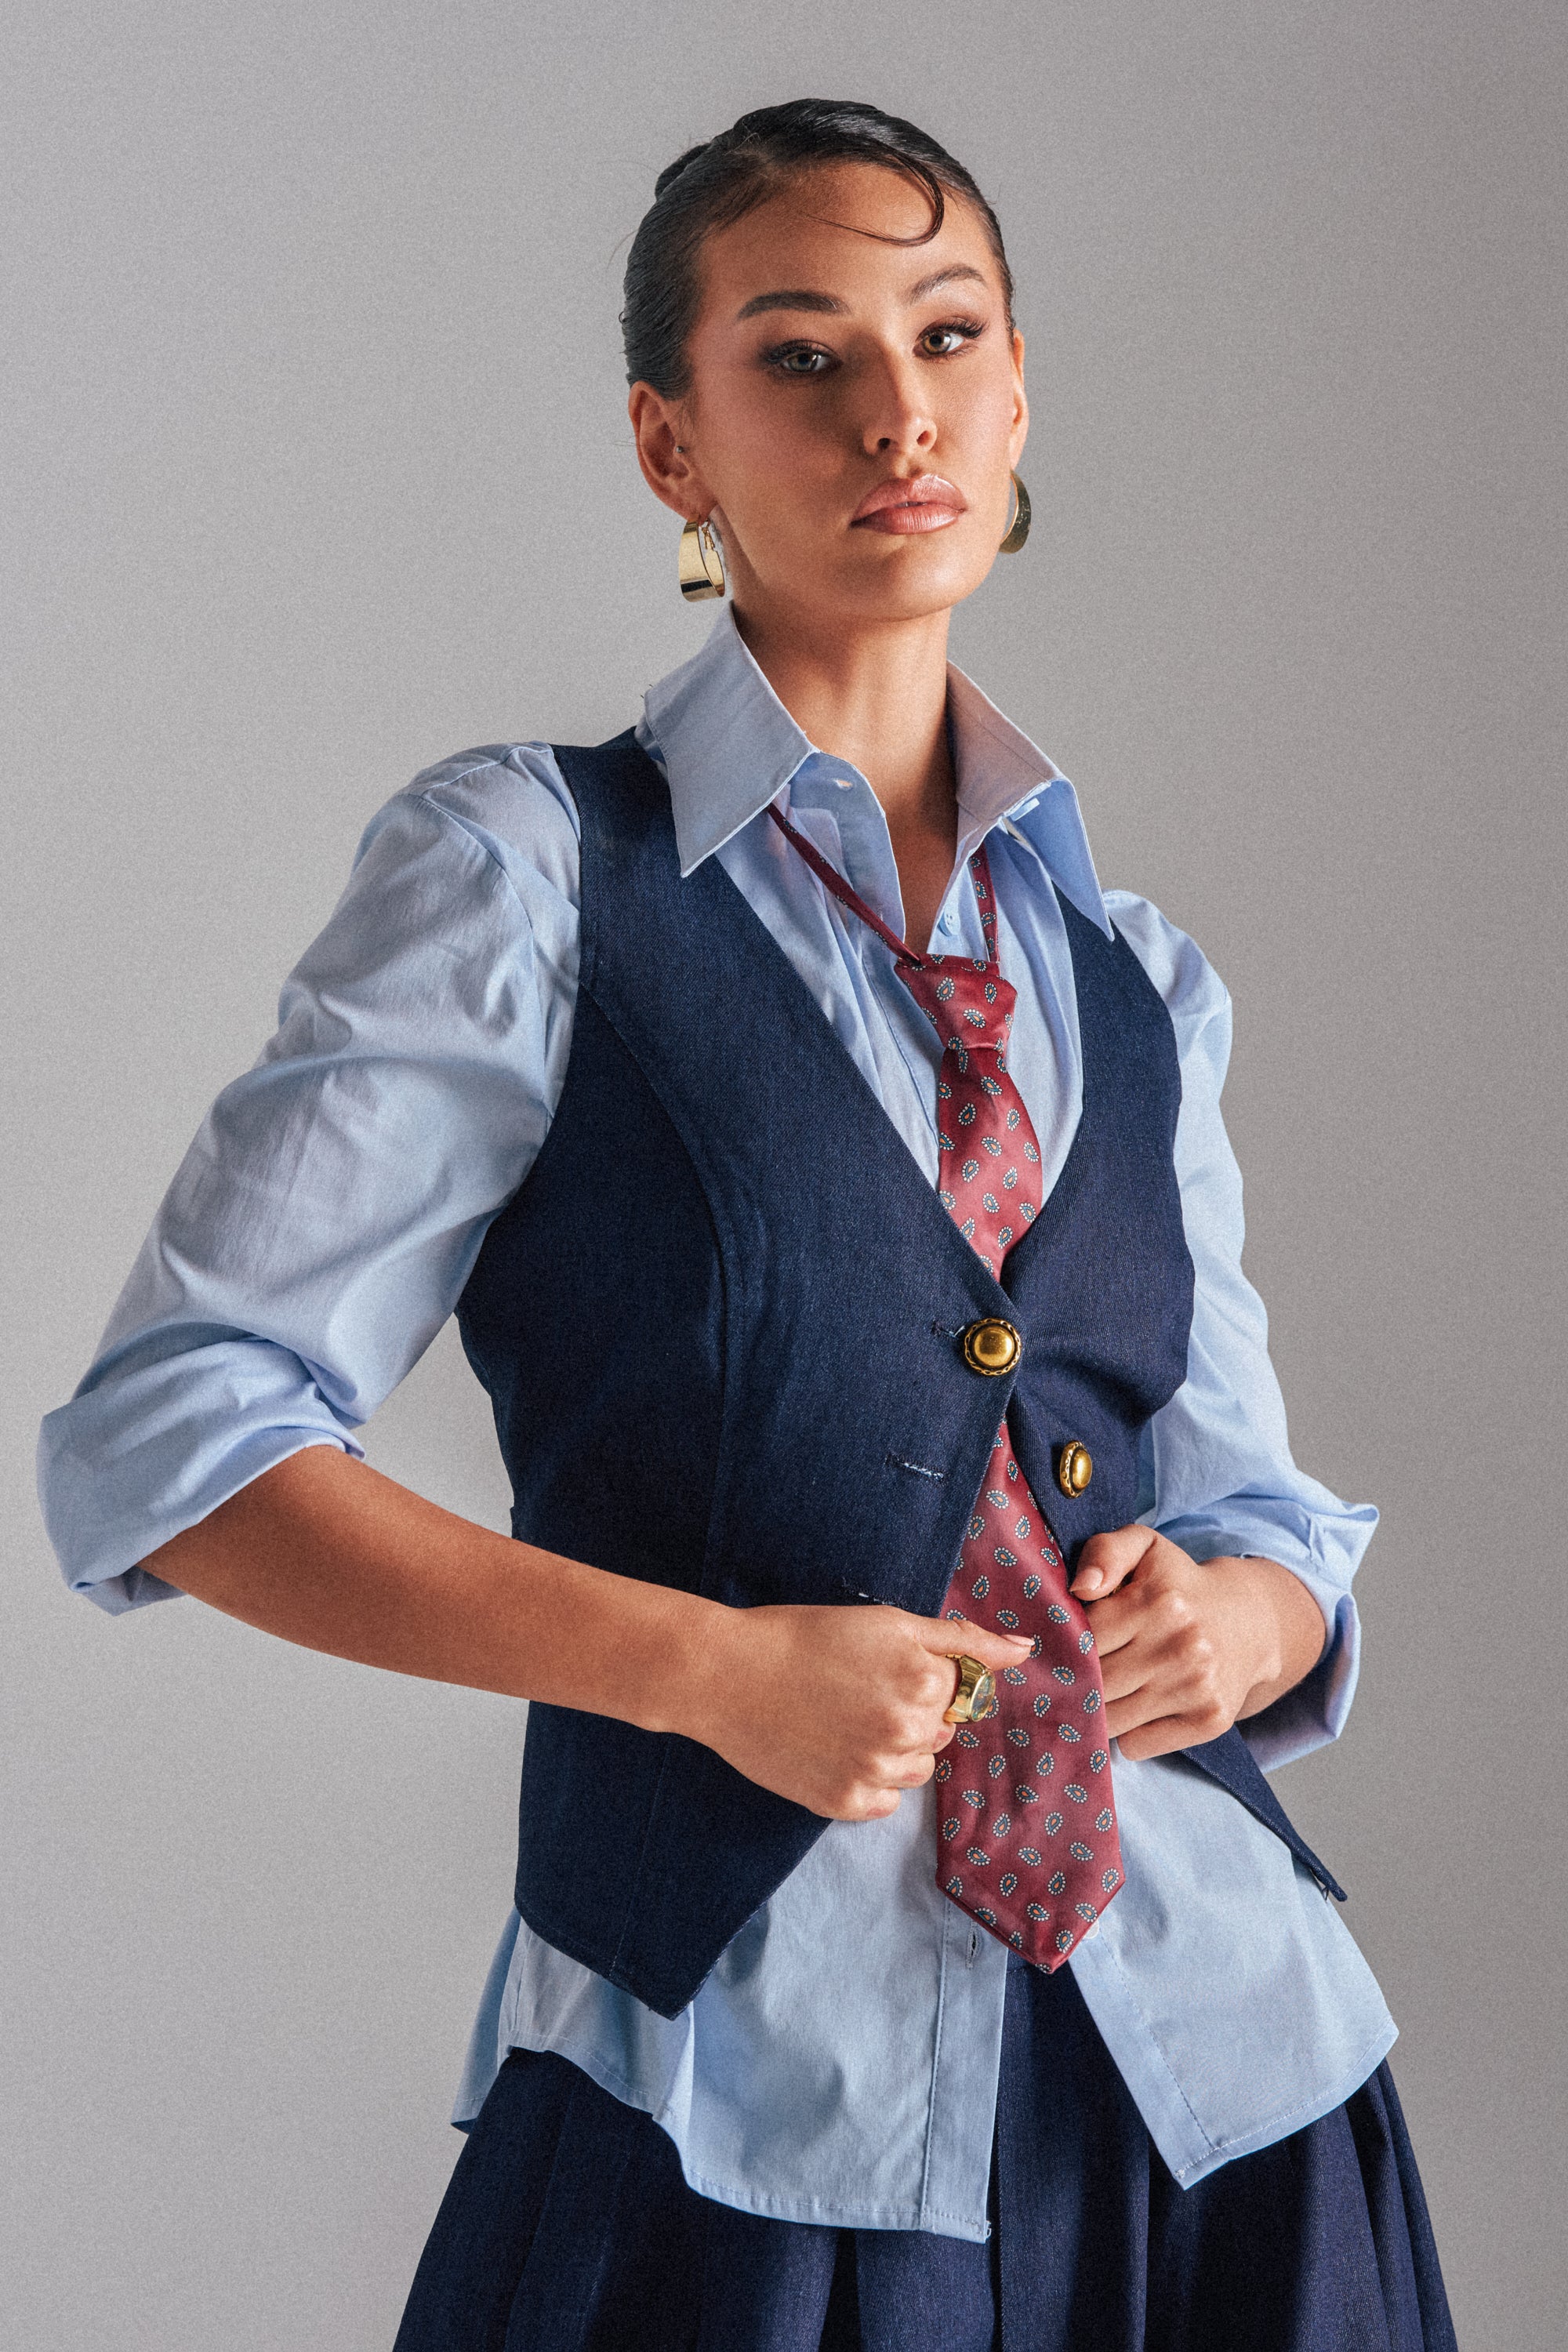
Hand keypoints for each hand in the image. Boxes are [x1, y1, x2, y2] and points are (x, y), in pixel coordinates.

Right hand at [686, 1603, 1034, 1820]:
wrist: (725, 1674)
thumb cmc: (804, 1637)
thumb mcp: (888, 1622)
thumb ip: (963, 1638)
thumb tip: (1025, 1651)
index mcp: (923, 1681)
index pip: (954, 1687)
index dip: (916, 1671)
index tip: (874, 1665)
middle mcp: (906, 1731)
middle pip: (938, 1729)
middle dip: (908, 1710)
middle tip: (853, 1690)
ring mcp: (876, 1771)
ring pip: (917, 1767)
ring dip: (892, 1747)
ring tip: (841, 1719)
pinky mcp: (846, 1804)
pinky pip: (886, 1800)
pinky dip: (867, 1779)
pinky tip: (831, 1749)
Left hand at [1069, 1528, 1326, 1762]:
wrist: (1251, 1622)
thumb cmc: (1179, 1584)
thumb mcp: (1144, 1548)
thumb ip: (1105, 1552)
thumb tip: (1080, 1588)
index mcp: (1160, 1600)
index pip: (1084, 1636)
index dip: (1065, 1642)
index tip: (1061, 1643)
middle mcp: (1182, 1645)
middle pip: (1095, 1682)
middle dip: (1074, 1681)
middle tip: (1068, 1675)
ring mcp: (1198, 1687)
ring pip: (1110, 1720)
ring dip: (1096, 1711)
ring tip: (1100, 1691)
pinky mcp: (1209, 1721)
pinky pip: (1137, 1745)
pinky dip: (1127, 1734)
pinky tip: (1135, 1709)